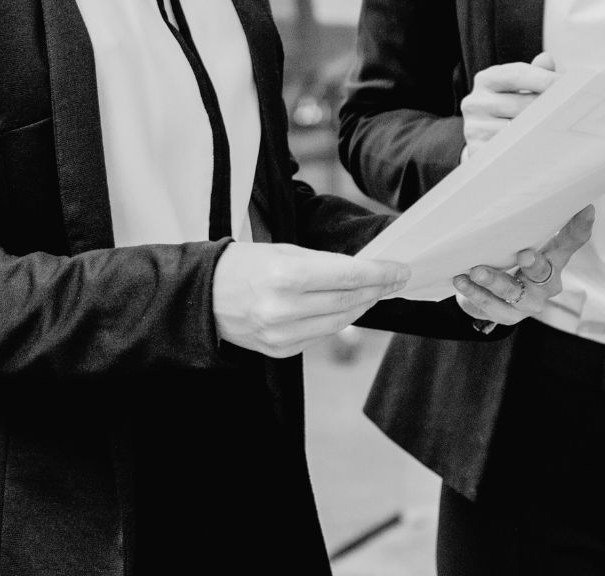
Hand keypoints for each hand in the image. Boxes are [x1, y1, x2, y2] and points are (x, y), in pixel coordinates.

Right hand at [211, 242, 410, 357]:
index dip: (381, 273)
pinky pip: (321, 336)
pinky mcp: (281, 351)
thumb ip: (324, 263)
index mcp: (286, 277)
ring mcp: (282, 335)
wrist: (202, 297)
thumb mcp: (282, 252)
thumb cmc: (243, 266)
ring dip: (363, 306)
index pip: (350, 276)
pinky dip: (338, 321)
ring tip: (376, 293)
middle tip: (397, 279)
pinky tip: (346, 308)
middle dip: (379, 289)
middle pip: (350, 301)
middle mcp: (285, 309)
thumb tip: (365, 272)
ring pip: (341, 322)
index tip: (401, 269)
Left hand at [457, 205, 595, 329]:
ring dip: (494, 281)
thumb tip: (512, 175)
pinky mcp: (509, 316)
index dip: (580, 226)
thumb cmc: (512, 259)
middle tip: (523, 254)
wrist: (494, 298)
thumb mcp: (522, 240)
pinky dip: (475, 293)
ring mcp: (529, 302)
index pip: (572, 241)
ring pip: (512, 292)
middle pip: (544, 273)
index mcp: (555, 260)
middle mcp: (547, 283)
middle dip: (534, 264)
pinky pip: (491, 307)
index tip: (586, 208)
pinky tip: (461, 280)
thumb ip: (524, 219)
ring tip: (476, 271)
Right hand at [461, 53, 559, 162]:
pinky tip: (543, 146)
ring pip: (518, 130)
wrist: (480, 137)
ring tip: (561, 130)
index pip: (517, 75)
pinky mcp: (478, 151)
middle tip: (573, 111)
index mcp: (486, 80)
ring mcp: (474, 128)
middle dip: (549, 108)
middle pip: (522, 104)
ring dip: (541, 131)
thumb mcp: (516, 86)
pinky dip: (528, 148)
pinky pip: (510, 150)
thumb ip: (534, 73)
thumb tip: (547, 59)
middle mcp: (476, 102)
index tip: (569, 85)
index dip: (545, 79)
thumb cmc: (506, 106)